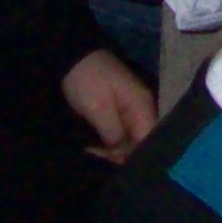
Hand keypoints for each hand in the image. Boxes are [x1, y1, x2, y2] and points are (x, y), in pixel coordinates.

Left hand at [63, 47, 157, 162]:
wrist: (72, 57)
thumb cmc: (86, 81)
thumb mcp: (98, 109)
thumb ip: (115, 135)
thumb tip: (124, 157)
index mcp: (143, 105)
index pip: (150, 139)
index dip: (135, 156)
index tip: (114, 165)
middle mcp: (143, 108)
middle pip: (141, 141)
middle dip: (121, 154)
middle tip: (97, 156)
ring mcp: (132, 109)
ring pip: (131, 139)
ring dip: (113, 149)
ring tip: (92, 152)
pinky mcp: (121, 110)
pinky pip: (122, 132)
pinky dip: (110, 141)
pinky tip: (96, 147)